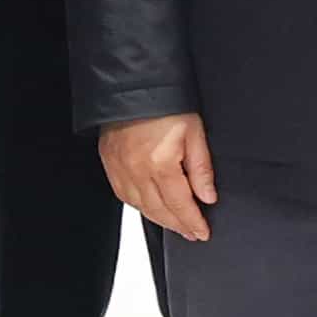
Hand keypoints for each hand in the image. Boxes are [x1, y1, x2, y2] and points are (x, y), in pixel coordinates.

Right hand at [102, 113, 215, 243]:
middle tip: (191, 232)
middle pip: (159, 211)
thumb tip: (207, 196)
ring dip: (159, 219)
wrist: (133, 83)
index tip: (202, 232)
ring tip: (174, 224)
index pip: (180, 204)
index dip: (192, 222)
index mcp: (160, 163)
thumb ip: (201, 168)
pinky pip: (123, 195)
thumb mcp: (194, 131)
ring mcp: (120, 168)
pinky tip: (149, 207)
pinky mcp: (109, 163)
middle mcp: (136, 171)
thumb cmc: (165, 102)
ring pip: (140, 207)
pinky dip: (139, 206)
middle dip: (178, 226)